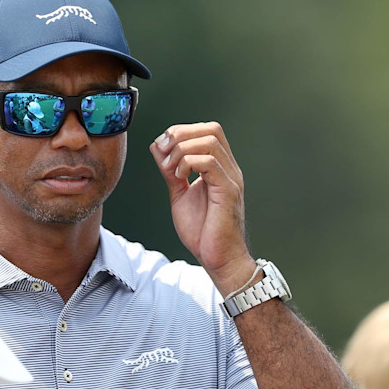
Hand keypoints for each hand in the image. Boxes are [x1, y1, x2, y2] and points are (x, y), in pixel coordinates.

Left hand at [149, 122, 255, 290]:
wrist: (218, 259)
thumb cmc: (203, 231)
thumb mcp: (179, 194)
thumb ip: (171, 171)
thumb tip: (158, 147)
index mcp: (219, 168)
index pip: (207, 131)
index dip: (181, 131)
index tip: (160, 147)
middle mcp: (229, 169)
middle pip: (211, 129)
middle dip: (181, 134)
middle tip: (162, 152)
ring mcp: (231, 178)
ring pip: (210, 142)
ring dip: (181, 149)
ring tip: (169, 168)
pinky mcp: (228, 191)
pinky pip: (210, 163)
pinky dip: (188, 163)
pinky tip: (178, 176)